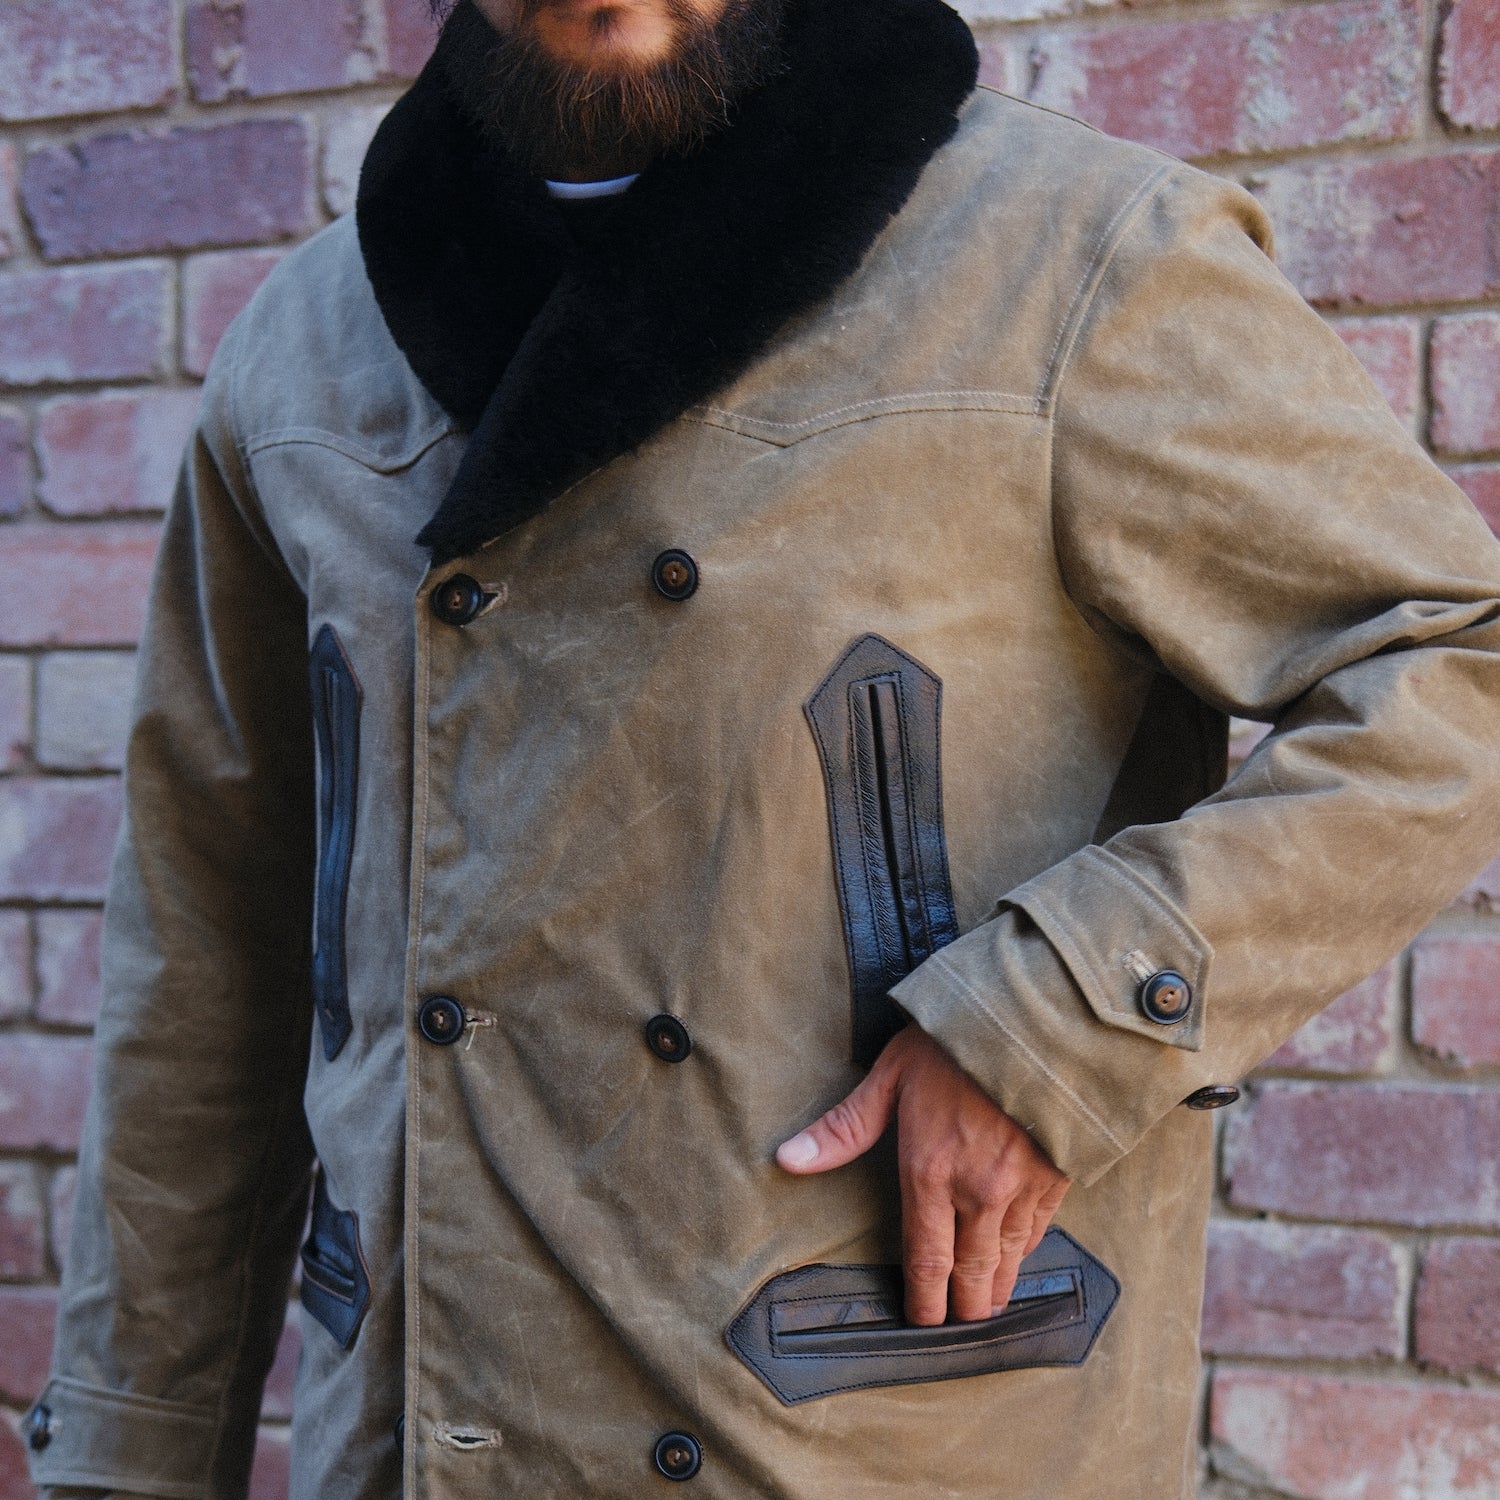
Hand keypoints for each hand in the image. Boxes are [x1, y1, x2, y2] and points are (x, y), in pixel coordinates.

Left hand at [776, 1024, 1069, 1325]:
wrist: (1034, 1023)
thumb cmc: (955, 1042)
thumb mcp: (891, 1076)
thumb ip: (844, 1127)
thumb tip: (788, 1158)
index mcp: (929, 1172)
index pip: (925, 1260)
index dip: (923, 1301)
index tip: (920, 1322)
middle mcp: (976, 1193)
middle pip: (969, 1274)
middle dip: (962, 1309)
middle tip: (956, 1327)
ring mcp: (1021, 1189)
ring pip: (1008, 1260)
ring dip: (996, 1290)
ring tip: (987, 1308)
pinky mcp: (1056, 1177)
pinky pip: (1039, 1232)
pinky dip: (1027, 1254)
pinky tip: (1020, 1260)